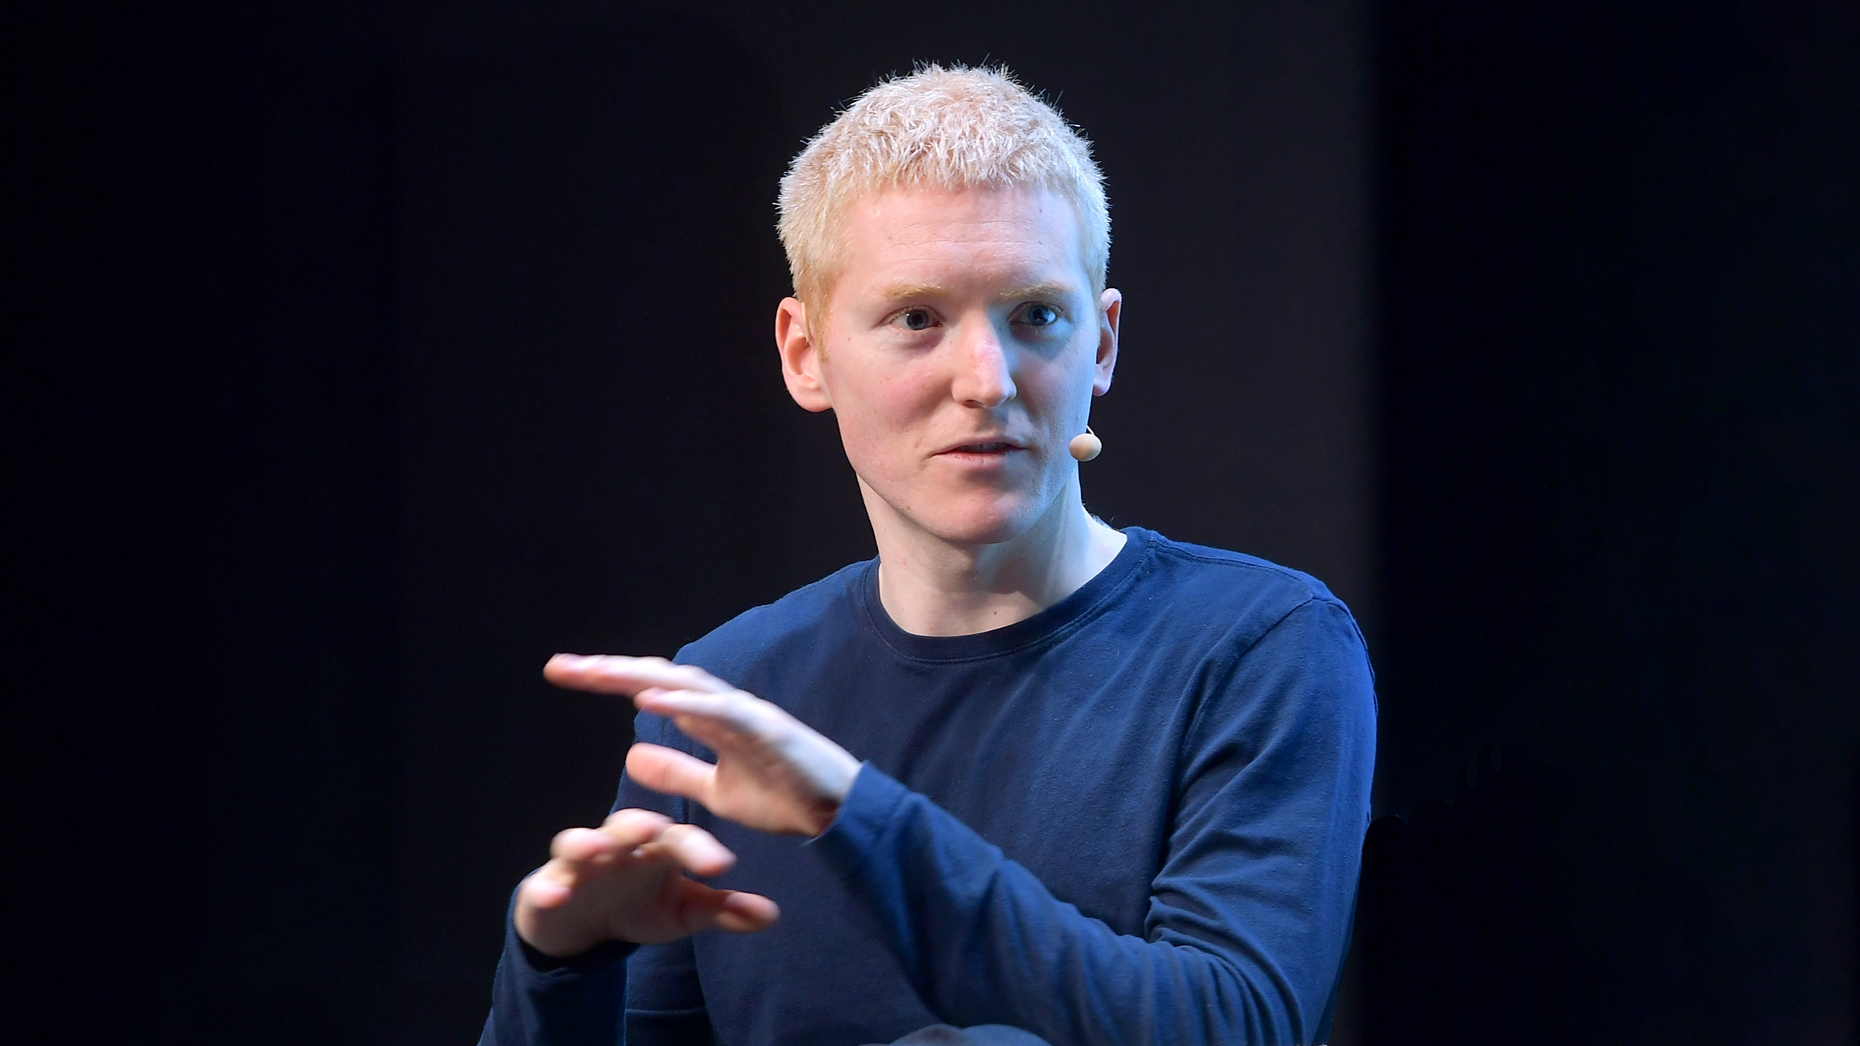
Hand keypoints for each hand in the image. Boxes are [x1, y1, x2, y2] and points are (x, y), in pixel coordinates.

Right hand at [514, 808, 778, 957]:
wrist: (579, 920)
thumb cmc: (636, 904)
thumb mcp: (682, 913)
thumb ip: (723, 910)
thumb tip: (771, 915)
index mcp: (656, 846)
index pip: (681, 840)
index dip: (699, 850)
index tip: (722, 866)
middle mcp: (618, 844)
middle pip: (630, 826)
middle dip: (641, 824)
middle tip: (656, 827)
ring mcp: (578, 863)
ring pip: (579, 842)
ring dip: (587, 842)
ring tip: (597, 847)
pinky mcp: (545, 886)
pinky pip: (542, 884)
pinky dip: (546, 888)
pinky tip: (553, 895)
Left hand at [545, 654, 861, 836]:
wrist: (840, 816)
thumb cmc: (786, 799)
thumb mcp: (716, 791)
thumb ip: (678, 771)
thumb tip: (634, 752)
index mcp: (711, 718)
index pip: (652, 687)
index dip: (609, 678)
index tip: (564, 673)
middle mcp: (725, 707)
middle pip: (659, 676)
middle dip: (609, 670)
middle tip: (560, 666)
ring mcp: (747, 714)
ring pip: (686, 683)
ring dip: (640, 675)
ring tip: (597, 672)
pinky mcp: (768, 730)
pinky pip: (722, 711)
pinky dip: (685, 701)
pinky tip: (650, 697)